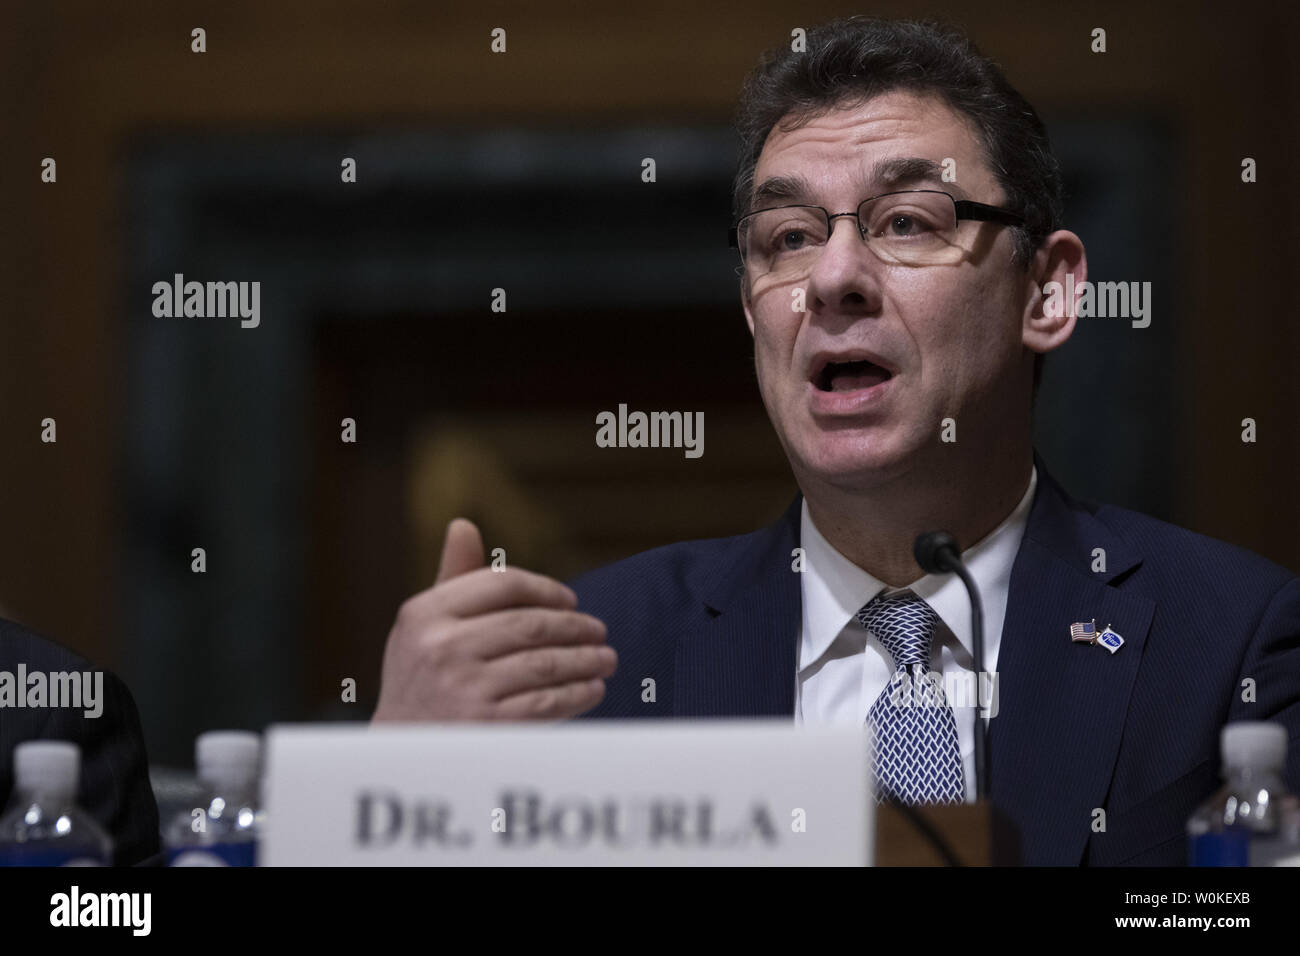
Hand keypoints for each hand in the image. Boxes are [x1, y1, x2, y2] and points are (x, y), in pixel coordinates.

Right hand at [372, 518, 614, 720]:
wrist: (401, 752)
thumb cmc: (419, 678)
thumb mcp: (422, 625)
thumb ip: (452, 579)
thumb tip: (464, 525)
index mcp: (425, 612)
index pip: (503, 583)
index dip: (546, 589)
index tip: (571, 602)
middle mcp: (440, 646)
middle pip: (530, 624)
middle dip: (576, 627)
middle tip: (600, 632)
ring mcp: (462, 687)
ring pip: (545, 663)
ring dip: (586, 660)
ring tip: (606, 659)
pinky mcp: (484, 725)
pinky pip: (546, 703)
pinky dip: (577, 694)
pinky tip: (592, 689)